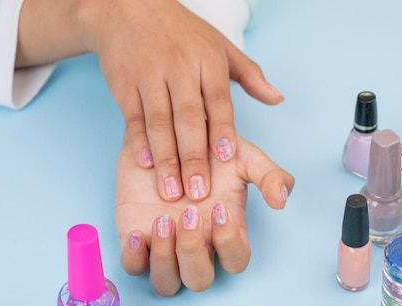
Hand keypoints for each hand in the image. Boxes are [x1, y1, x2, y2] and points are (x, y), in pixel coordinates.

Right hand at [17, 0, 283, 201]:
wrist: (127, 7)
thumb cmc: (180, 31)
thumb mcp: (219, 45)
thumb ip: (249, 75)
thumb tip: (277, 98)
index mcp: (207, 60)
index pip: (218, 100)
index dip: (222, 130)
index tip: (227, 160)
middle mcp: (179, 67)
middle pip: (188, 118)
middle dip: (193, 157)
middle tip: (199, 191)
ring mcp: (149, 76)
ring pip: (159, 122)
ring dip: (166, 159)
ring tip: (172, 190)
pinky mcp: (124, 84)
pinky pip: (133, 117)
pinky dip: (138, 141)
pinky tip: (144, 163)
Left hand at [115, 133, 293, 295]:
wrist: (164, 129)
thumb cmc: (206, 147)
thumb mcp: (243, 155)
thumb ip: (270, 175)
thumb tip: (282, 200)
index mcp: (223, 230)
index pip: (235, 260)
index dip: (229, 243)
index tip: (218, 208)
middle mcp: (195, 245)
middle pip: (200, 280)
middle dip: (193, 253)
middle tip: (188, 214)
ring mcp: (164, 246)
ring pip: (167, 283)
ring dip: (166, 259)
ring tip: (162, 221)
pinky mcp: (134, 239)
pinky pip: (133, 268)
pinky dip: (135, 259)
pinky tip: (138, 232)